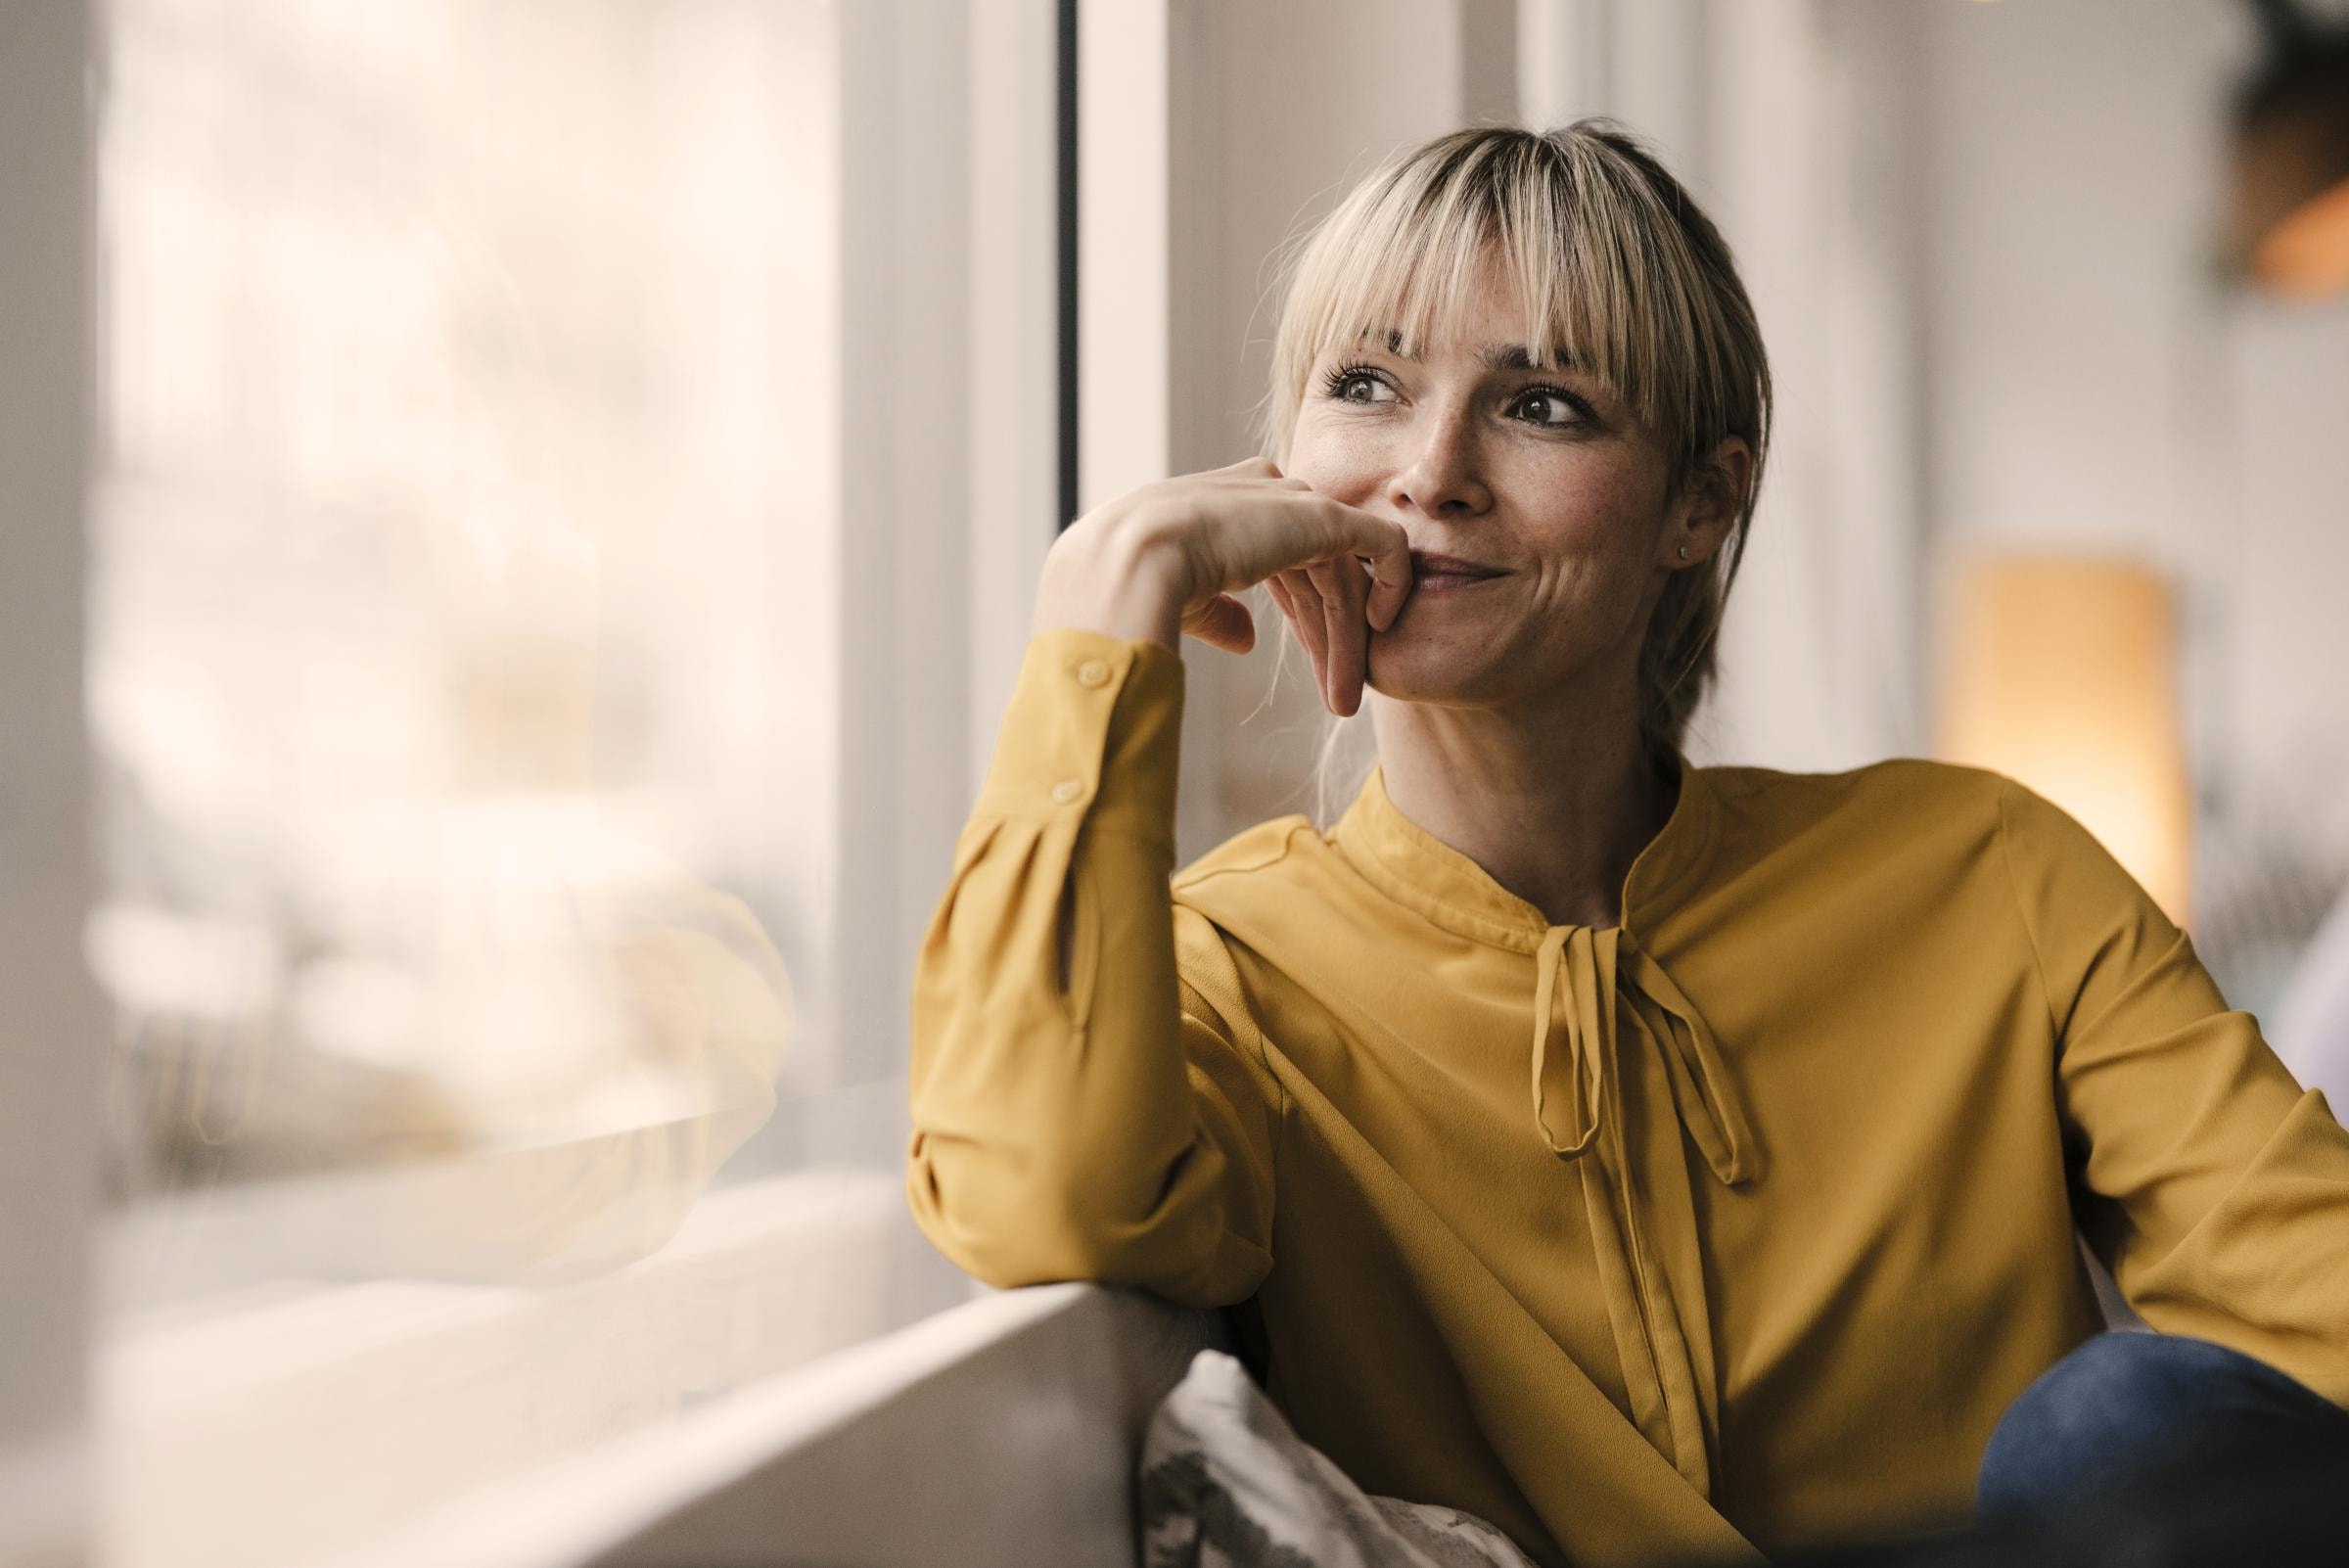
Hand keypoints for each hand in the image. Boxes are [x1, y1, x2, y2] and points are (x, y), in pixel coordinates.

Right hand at [1032, 458, 1411, 716]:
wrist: (1128, 563)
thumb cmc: (1137, 583)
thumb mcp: (1186, 597)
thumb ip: (1220, 611)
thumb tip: (1247, 639)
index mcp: (1228, 503)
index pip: (1285, 558)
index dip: (1301, 613)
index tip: (1308, 663)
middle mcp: (1266, 493)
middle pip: (1317, 569)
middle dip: (1328, 636)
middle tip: (1338, 697)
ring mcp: (1296, 501)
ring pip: (1343, 574)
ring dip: (1345, 641)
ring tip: (1345, 701)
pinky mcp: (1325, 517)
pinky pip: (1383, 546)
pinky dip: (1392, 585)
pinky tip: (1378, 631)